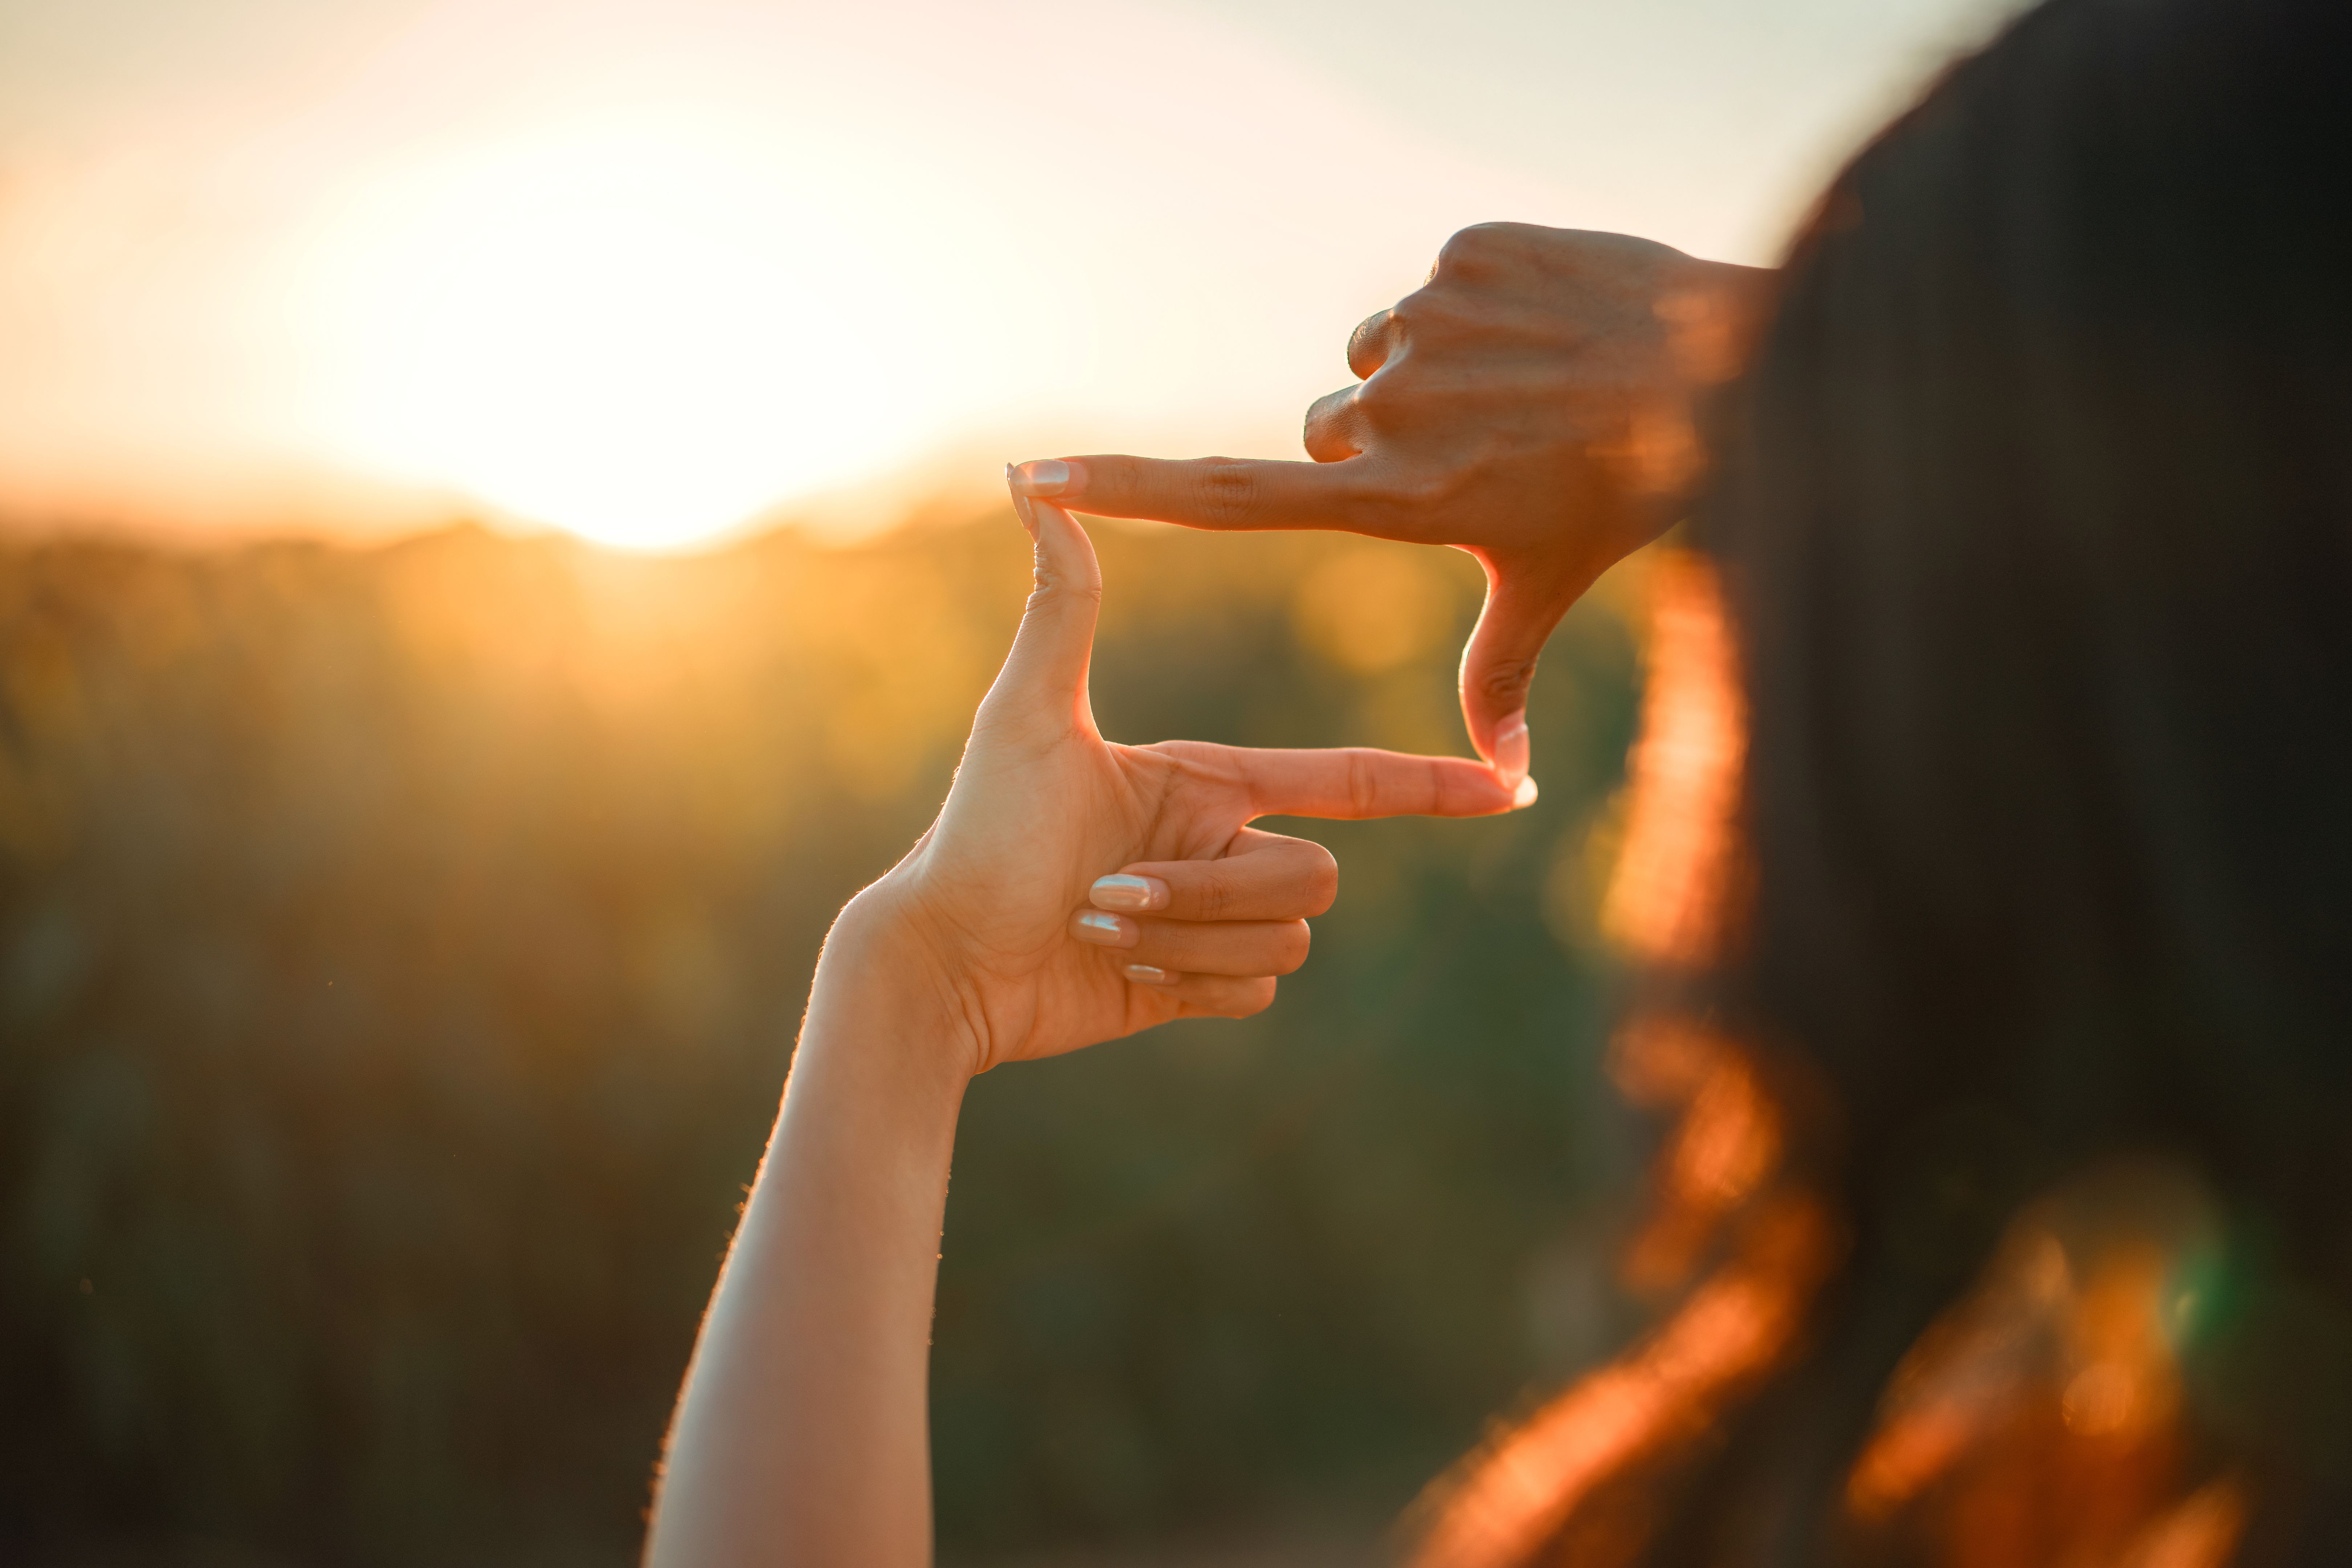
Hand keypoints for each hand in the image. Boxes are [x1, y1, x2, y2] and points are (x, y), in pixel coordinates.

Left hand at [856, 482, 1528, 1077]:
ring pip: (1287, 937)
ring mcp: (1213, 917)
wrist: (946, 960)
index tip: (1506, 788)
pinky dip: (1185, 984)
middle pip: (1313, 875)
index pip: (1343, 782)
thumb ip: (1061, 603)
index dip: (1426, 784)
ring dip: (1184, 938)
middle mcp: (1221, 844)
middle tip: (1105, 892)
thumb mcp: (1027, 715)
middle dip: (1209, 892)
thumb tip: (1036, 479)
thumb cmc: (979, 835)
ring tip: (1098, 924)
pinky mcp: (1198, 983)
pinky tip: (1115, 970)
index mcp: (1205, 780)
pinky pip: (1256, 990)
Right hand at [1006, 223, 1770, 782]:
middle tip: (1475, 445)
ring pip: (1382, 350)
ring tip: (1521, 387)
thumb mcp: (1548, 586)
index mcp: (1396, 498)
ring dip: (1429, 368)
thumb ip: (1498, 677)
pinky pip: (1435, 285)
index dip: (1129, 491)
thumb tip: (1505, 780)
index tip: (1040, 476)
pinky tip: (1544, 328)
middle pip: (1330, 423)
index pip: (1231, 499)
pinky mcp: (1463, 256)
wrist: (1727, 368)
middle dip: (1379, 435)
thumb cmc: (1628, 493)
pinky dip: (1477, 303)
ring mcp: (1427, 325)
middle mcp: (1390, 414)